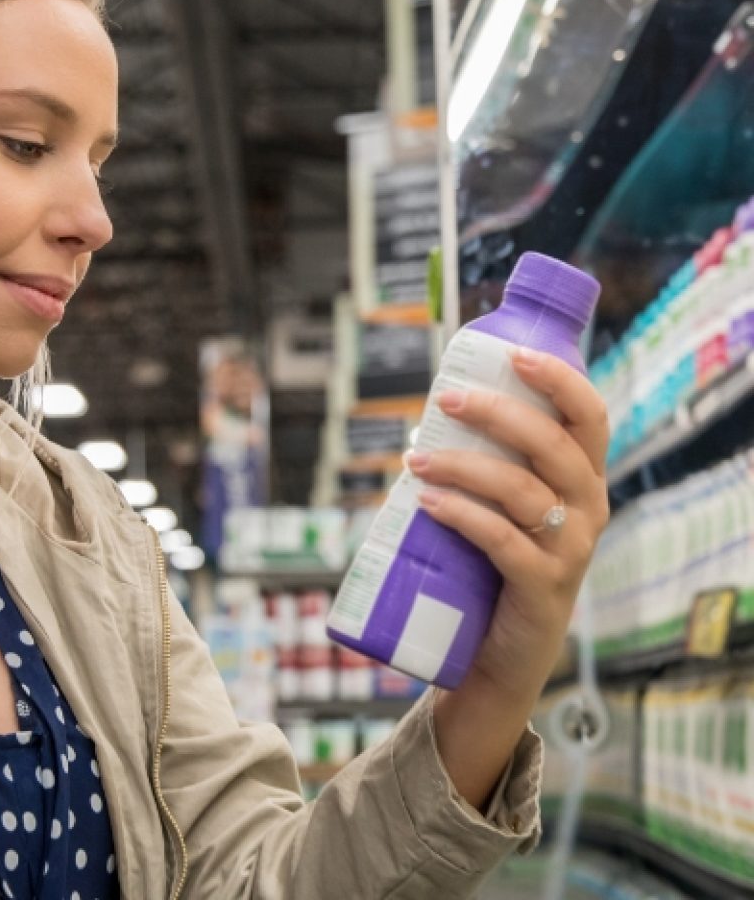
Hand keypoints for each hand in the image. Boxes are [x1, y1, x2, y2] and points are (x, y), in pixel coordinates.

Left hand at [406, 345, 609, 702]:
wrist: (503, 652)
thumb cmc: (497, 564)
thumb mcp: (504, 508)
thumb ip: (485, 467)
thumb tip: (424, 422)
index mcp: (584, 480)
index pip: (590, 417)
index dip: (560, 381)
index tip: (516, 354)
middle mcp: (589, 509)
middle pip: (553, 445)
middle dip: (498, 413)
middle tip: (447, 400)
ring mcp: (570, 549)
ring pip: (521, 489)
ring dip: (463, 465)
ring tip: (416, 459)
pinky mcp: (543, 586)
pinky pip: (502, 539)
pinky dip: (461, 514)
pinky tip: (427, 502)